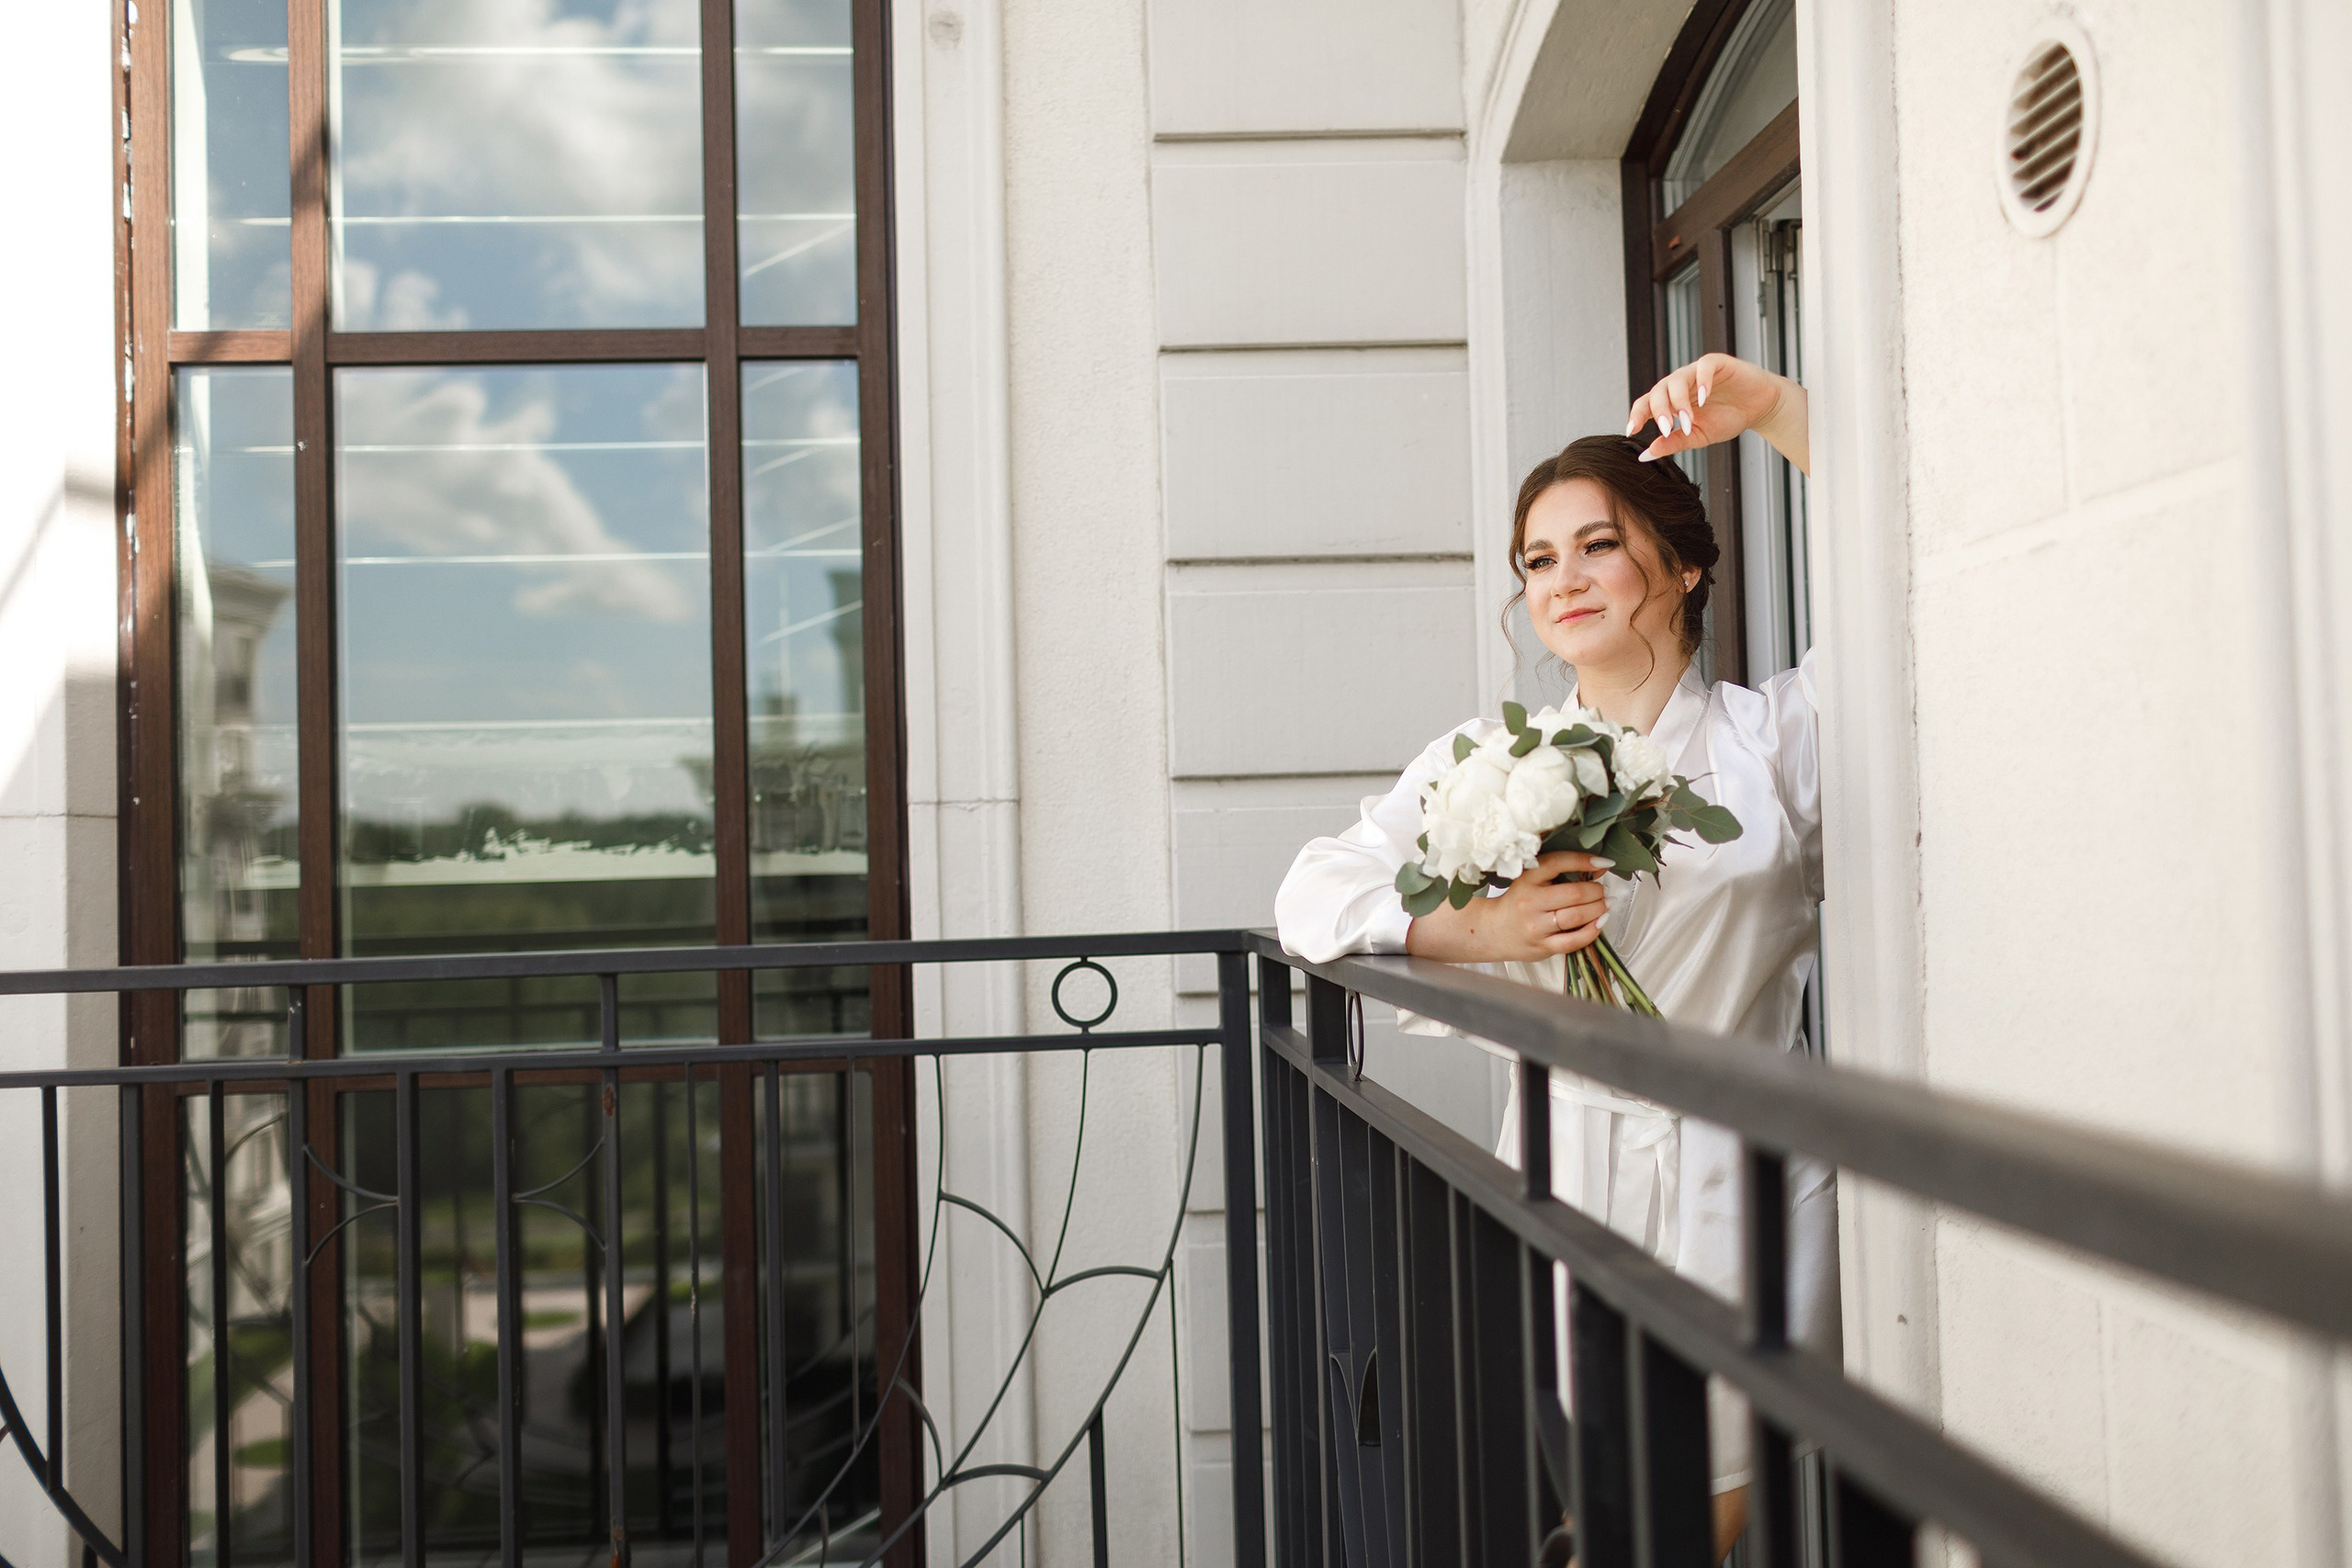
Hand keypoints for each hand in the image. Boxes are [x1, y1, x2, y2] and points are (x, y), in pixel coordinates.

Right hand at [1405, 852, 1612, 963]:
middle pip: (1573, 893)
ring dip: (1598, 909)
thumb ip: (1557, 870)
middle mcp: (1530, 902)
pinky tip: (1599, 923)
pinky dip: (1592, 931)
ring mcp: (1536, 926)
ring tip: (1605, 905)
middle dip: (1596, 891)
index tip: (1604, 863)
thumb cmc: (1516, 903)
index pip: (1558, 863)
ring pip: (1576, 916)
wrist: (1492, 931)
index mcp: (1527, 880)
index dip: (1584, 860)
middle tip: (1603, 890)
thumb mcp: (1529, 879)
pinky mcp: (1542, 946)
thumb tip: (1597, 866)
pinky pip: (1573, 941)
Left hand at [1625, 352, 1809, 475]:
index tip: (1632, 432)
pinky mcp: (1716, 363)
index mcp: (1671, 401)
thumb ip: (1672, 444)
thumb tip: (1645, 456)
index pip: (1646, 404)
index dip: (1637, 415)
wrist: (1759, 408)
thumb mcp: (1697, 437)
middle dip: (1660, 412)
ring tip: (1688, 421)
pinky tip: (1703, 398)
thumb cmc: (1728, 419)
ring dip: (1679, 401)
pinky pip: (1703, 367)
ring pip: (1676, 379)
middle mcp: (1679, 385)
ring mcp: (1696, 372)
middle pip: (1658, 391)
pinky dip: (1701, 381)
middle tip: (1667, 430)